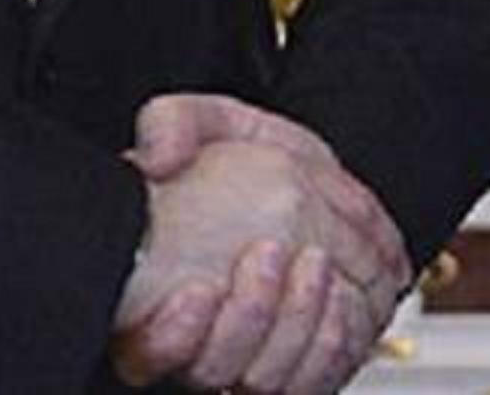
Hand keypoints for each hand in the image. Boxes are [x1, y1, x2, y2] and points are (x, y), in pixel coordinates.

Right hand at [112, 97, 409, 392]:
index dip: (169, 337)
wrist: (301, 178)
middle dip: (250, 314)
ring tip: (315, 265)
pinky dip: (334, 346)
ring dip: (297, 324)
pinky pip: (317, 381)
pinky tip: (344, 301)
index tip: (198, 289)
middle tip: (271, 251)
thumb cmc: (244, 157)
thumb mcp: (204, 121)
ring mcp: (251, 359)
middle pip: (215, 369)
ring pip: (269, 379)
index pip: (145, 353)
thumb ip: (171, 124)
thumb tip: (157, 159)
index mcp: (153, 299)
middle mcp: (201, 343)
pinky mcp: (301, 367)